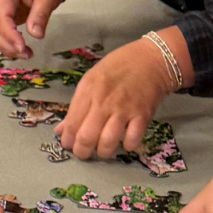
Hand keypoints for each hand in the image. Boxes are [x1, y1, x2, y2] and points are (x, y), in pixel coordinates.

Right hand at [0, 0, 74, 57]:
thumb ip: (40, 14)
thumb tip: (36, 35)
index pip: (2, 18)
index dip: (10, 36)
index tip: (23, 48)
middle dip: (7, 45)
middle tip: (26, 54)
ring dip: (6, 47)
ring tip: (26, 54)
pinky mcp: (0, 15)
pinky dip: (6, 43)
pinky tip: (20, 49)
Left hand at [54, 36, 172, 159]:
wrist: (151, 59)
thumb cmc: (118, 67)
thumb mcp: (91, 79)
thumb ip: (76, 106)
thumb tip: (61, 130)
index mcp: (88, 90)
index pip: (72, 123)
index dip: (68, 140)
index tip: (69, 144)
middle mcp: (104, 101)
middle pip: (87, 137)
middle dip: (82, 151)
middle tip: (84, 153)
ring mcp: (124, 109)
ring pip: (107, 142)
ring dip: (103, 152)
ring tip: (102, 150)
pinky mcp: (143, 115)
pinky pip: (132, 140)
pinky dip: (127, 146)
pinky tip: (125, 142)